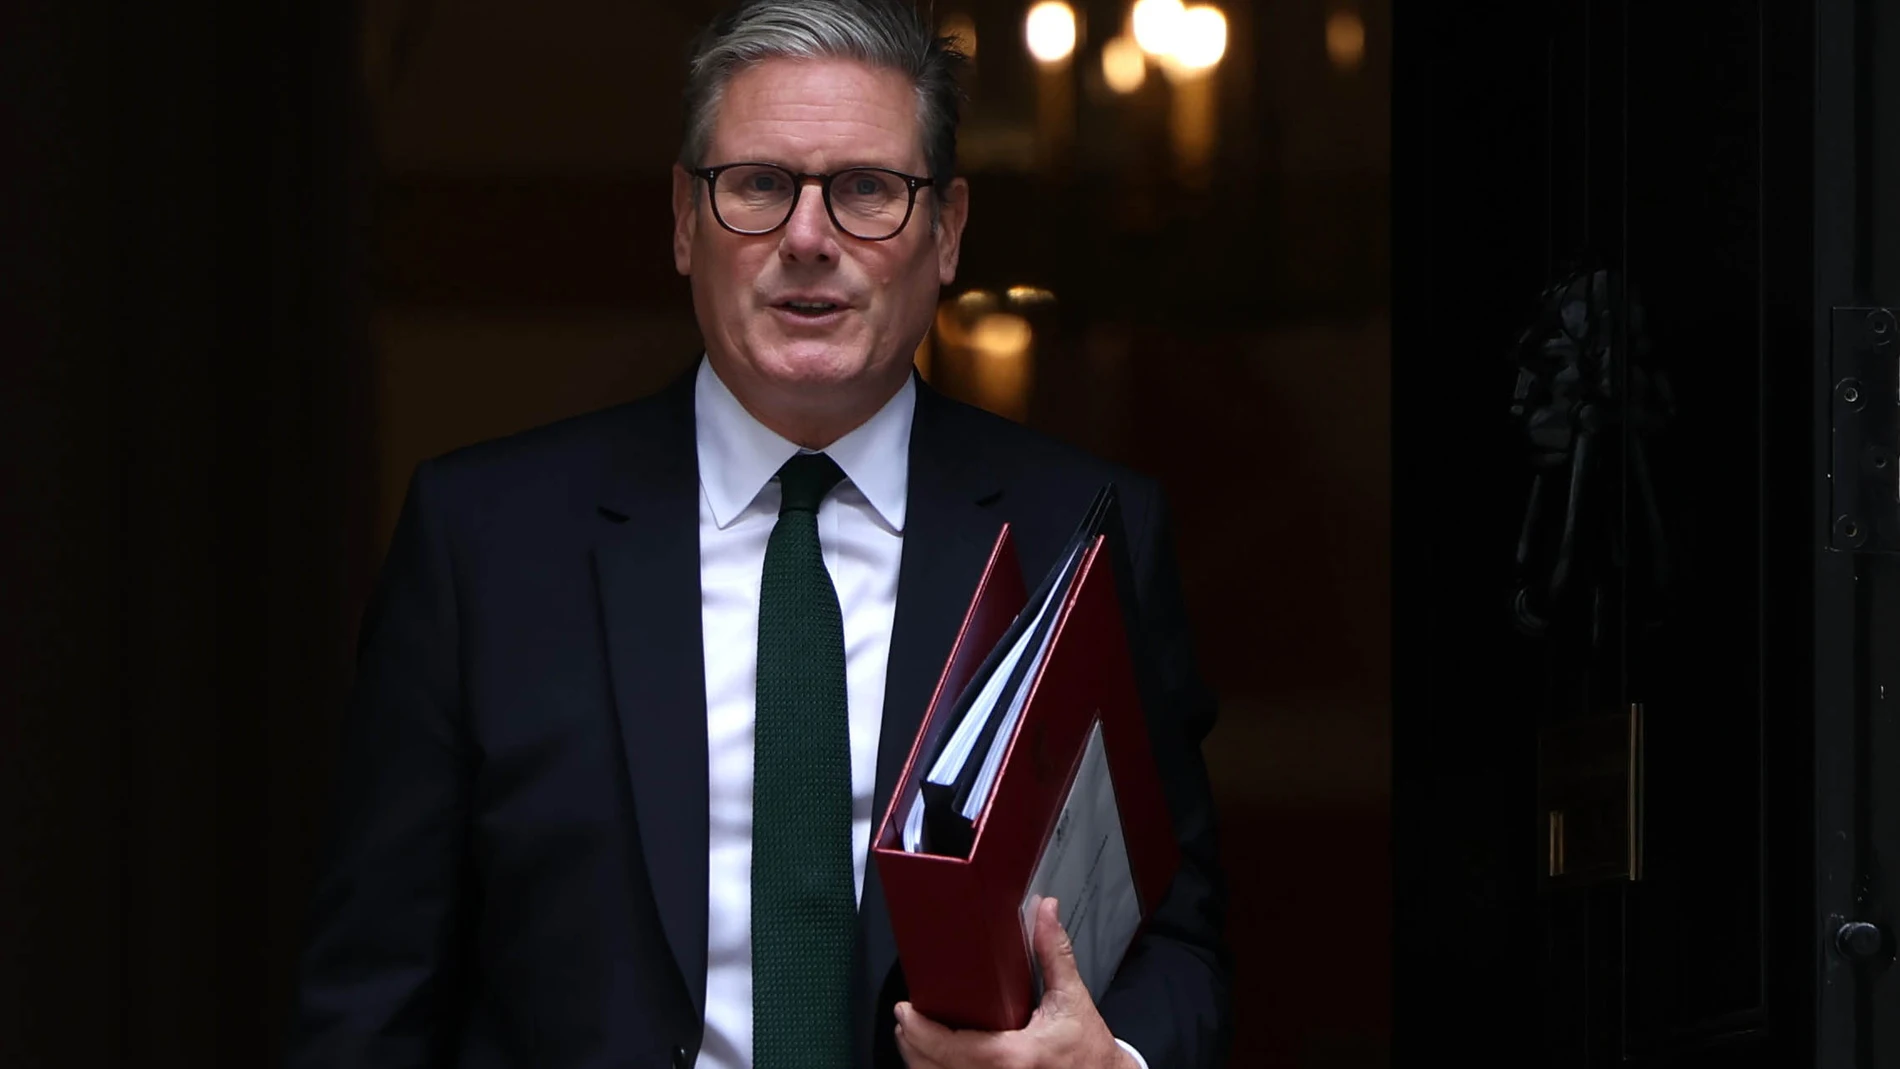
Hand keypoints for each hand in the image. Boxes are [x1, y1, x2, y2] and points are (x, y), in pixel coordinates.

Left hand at [894, 897, 1136, 1068]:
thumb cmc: (1089, 1051)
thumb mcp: (1072, 999)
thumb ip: (1053, 953)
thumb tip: (1044, 910)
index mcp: (1012, 1057)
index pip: (947, 1047)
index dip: (918, 1030)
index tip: (905, 1010)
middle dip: (911, 1043)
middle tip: (905, 1020)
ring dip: (920, 1061)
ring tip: (915, 1038)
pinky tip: (936, 1060)